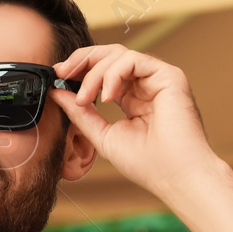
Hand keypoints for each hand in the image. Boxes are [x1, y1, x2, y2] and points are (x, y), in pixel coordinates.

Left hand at [49, 44, 220, 198]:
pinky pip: (134, 59)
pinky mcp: (170, 76)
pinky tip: (107, 96)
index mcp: (131, 98)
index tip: (57, 76)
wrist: (176, 176)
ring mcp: (158, 79)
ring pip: (119, 55)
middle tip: (61, 72)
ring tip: (86, 99)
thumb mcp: (102, 135)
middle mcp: (145, 85)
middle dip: (82, 60)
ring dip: (95, 73)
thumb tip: (57, 92)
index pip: (103, 71)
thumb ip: (81, 113)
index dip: (79, 69)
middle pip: (110, 55)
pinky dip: (114, 73)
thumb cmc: (146, 164)